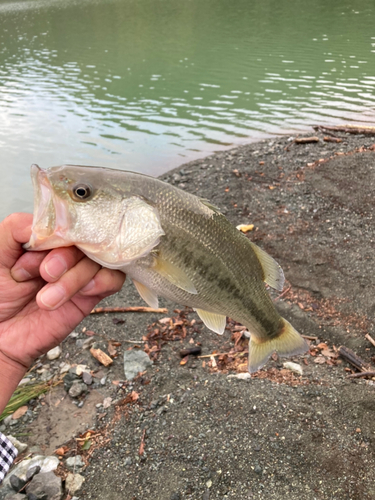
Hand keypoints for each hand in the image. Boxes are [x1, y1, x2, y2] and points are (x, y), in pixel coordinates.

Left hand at [0, 213, 125, 372]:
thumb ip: (17, 228)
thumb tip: (49, 221)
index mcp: (44, 237)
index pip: (67, 219)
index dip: (59, 233)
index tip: (37, 250)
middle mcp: (65, 252)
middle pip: (87, 237)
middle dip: (66, 257)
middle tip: (45, 274)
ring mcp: (79, 272)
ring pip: (100, 258)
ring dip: (75, 277)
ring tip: (47, 298)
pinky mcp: (91, 295)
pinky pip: (114, 279)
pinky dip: (101, 281)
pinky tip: (83, 291)